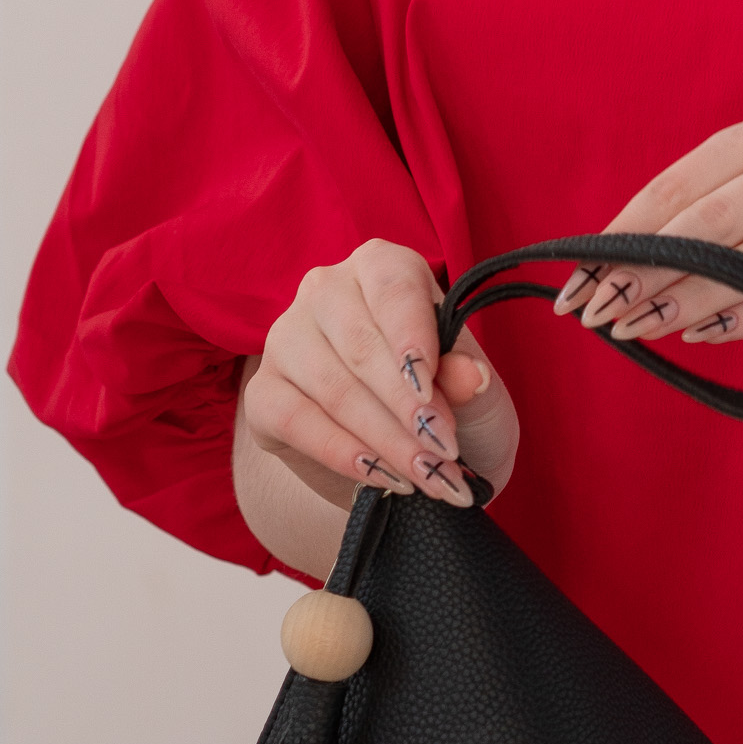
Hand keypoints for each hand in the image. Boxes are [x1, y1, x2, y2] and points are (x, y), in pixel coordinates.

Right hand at [243, 239, 519, 509]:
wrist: (411, 458)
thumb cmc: (453, 405)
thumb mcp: (479, 394)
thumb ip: (472, 381)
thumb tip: (470, 376)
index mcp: (383, 267)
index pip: (394, 289)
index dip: (413, 338)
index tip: (431, 387)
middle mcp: (326, 290)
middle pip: (362, 346)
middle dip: (407, 408)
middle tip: (444, 453)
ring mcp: (286, 339)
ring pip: (333, 389)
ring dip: (383, 440)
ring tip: (426, 476)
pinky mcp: (263, 393)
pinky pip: (295, 421)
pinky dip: (342, 453)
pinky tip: (378, 476)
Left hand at [555, 121, 742, 347]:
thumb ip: (696, 226)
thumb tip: (606, 276)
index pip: (673, 190)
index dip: (619, 241)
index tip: (576, 284)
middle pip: (707, 228)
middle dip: (643, 277)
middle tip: (598, 317)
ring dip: (684, 305)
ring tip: (638, 333)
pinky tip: (703, 335)